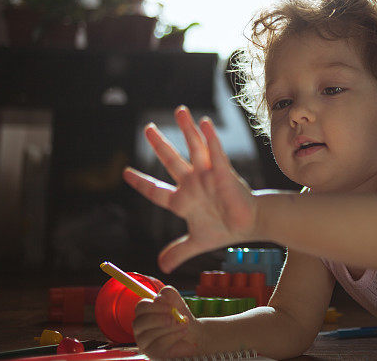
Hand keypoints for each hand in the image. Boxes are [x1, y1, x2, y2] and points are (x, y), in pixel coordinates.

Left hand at [123, 105, 257, 272]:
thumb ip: (179, 251)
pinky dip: (210, 139)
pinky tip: (204, 123)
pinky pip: (216, 154)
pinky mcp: (224, 174)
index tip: (125, 172)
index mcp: (183, 199)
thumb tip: (162, 266)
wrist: (250, 225)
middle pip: (172, 161)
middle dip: (159, 145)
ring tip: (179, 110)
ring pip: (194, 149)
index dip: (141, 182)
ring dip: (187, 130)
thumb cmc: (225, 229)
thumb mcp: (196, 242)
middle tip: (147, 128)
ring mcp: (208, 176)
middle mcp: (193, 183)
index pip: (157, 190)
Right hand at [133, 286, 201, 357]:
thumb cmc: (181, 318)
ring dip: (171, 327)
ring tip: (184, 325)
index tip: (170, 306)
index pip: (140, 307)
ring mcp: (145, 342)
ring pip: (150, 334)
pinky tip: (183, 332)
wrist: (194, 334)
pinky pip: (160, 344)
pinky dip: (174, 336)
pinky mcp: (153, 353)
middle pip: (139, 323)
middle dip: (158, 319)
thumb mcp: (177, 302)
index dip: (154, 306)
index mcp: (144, 314)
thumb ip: (168, 294)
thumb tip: (159, 297)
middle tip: (173, 317)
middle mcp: (141, 329)